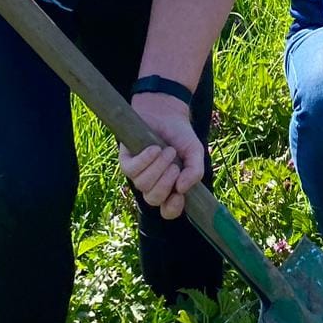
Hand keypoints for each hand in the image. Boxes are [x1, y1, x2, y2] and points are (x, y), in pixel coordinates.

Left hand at [118, 93, 204, 219]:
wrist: (167, 112)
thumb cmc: (181, 135)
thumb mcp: (195, 152)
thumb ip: (196, 171)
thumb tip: (182, 189)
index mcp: (171, 187)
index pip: (168, 211)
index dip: (172, 208)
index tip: (179, 195)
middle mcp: (153, 184)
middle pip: (153, 199)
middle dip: (166, 182)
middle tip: (175, 163)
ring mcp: (139, 174)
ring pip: (143, 184)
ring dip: (158, 167)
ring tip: (167, 150)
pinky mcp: (126, 161)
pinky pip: (132, 170)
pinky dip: (146, 159)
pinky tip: (154, 148)